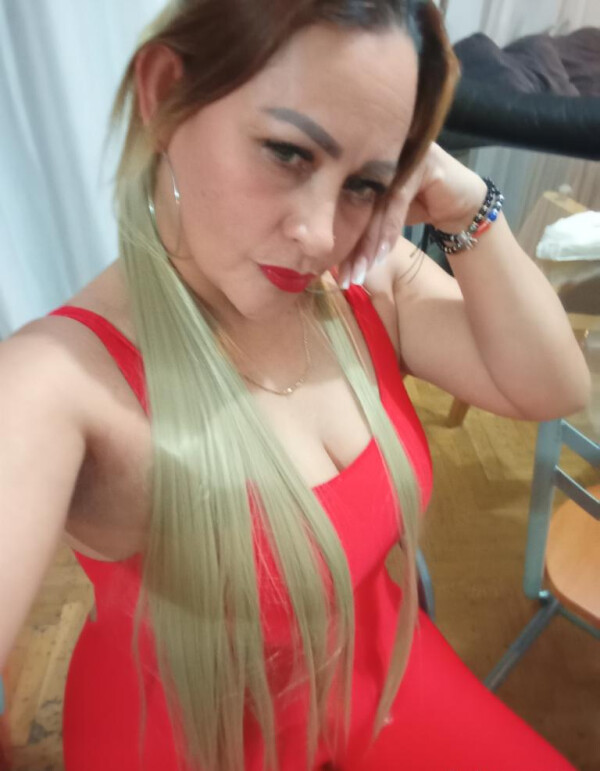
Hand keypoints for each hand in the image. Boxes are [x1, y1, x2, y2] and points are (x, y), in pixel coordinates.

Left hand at [336, 142, 488, 287]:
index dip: (342, 243)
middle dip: (353, 249)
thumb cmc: (420, 206)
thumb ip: (362, 224)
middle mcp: (376, 157)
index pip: (346, 209)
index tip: (337, 275)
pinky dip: (388, 231)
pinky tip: (381, 255)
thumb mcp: (385, 217)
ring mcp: (398, 156)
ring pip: (377, 207)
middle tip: (347, 277)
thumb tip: (332, 250)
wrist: (460, 202)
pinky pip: (397, 201)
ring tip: (362, 272)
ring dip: (369, 244)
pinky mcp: (418, 162)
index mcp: (361, 166)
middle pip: (359, 208)